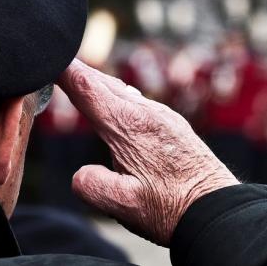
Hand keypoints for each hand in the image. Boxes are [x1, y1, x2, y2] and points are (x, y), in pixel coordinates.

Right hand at [59, 60, 239, 245]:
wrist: (218, 209)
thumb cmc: (172, 209)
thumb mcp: (123, 205)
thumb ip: (91, 185)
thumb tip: (80, 173)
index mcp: (128, 126)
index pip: (88, 88)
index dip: (65, 70)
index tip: (47, 56)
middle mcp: (147, 113)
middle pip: (104, 83)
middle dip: (79, 71)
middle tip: (57, 59)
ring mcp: (164, 117)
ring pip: (124, 91)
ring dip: (100, 83)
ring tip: (81, 76)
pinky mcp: (174, 126)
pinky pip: (140, 102)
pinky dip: (120, 95)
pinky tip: (117, 102)